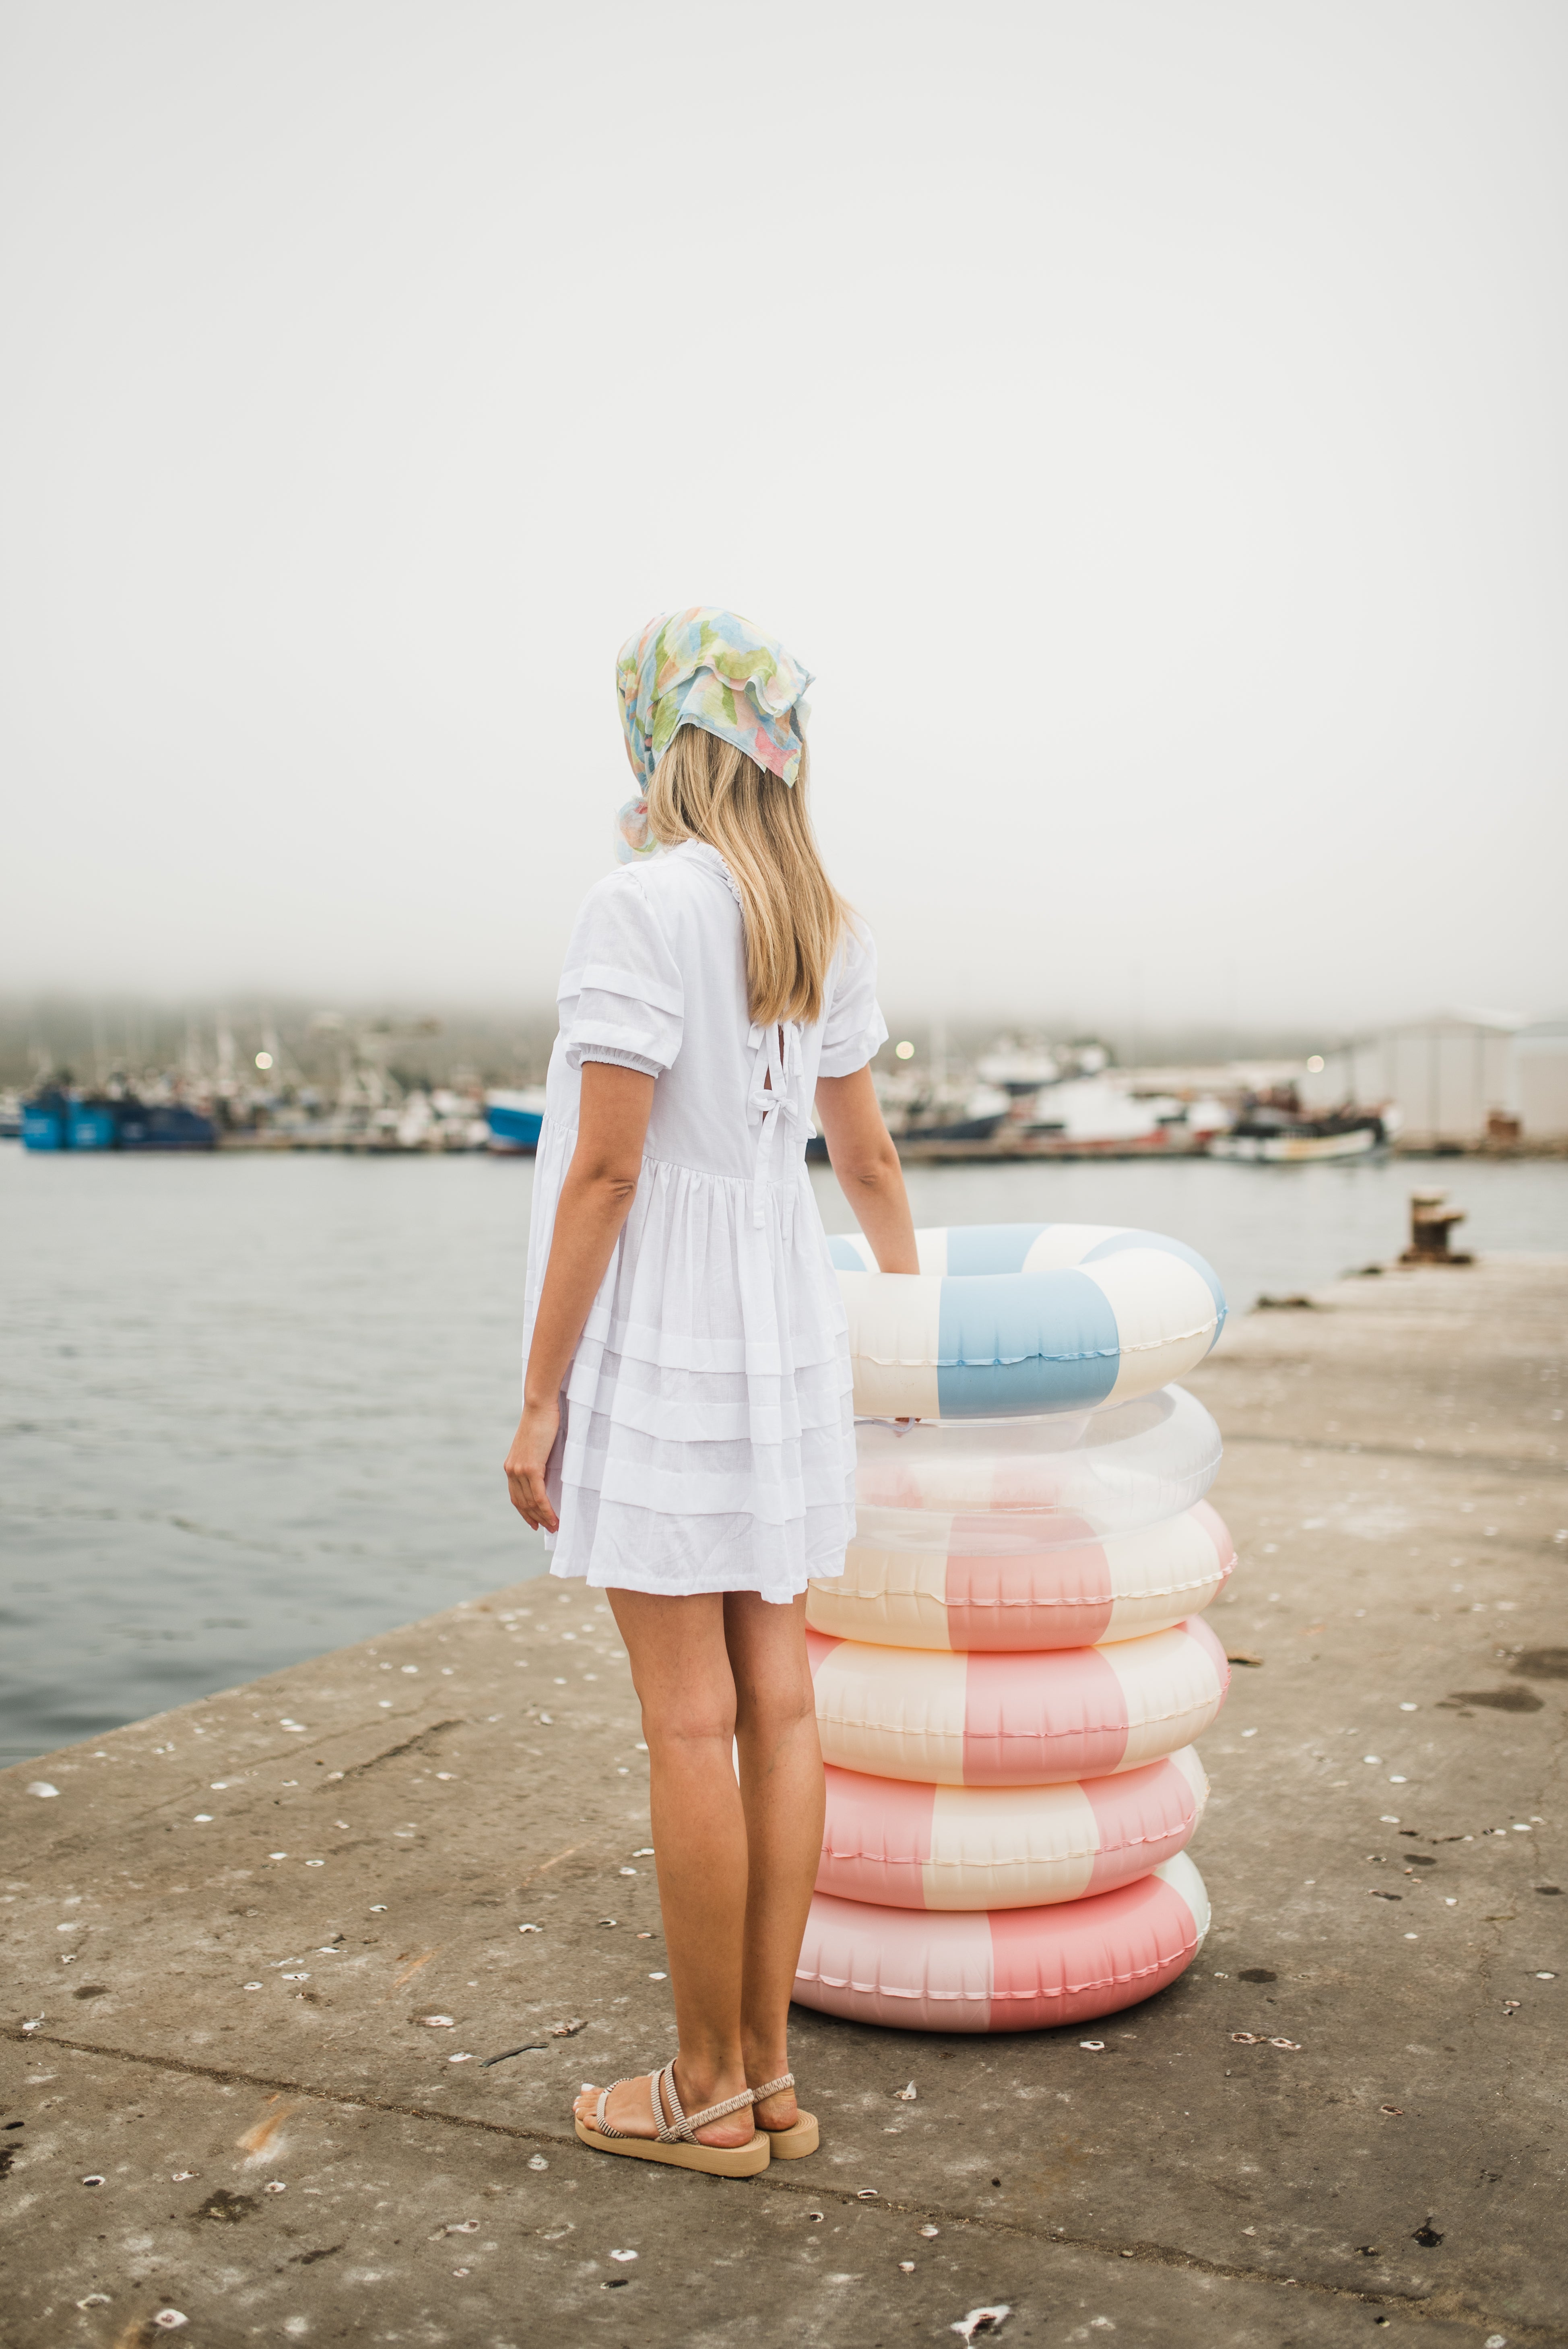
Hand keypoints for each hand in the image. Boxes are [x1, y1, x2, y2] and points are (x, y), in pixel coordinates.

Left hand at [504, 1399, 560, 1532]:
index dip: (525, 1512)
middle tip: (549, 1529)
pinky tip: (554, 1518)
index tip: (534, 1523)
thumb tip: (546, 1474)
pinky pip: (539, 1495)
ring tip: (555, 1527)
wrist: (539, 1406)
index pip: (516, 1496)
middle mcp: (512, 1470)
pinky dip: (546, 1509)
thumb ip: (537, 1461)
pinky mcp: (531, 1467)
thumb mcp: (537, 1447)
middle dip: (535, 1518)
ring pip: (531, 1502)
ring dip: (543, 1517)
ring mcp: (520, 1469)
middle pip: (522, 1503)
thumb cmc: (542, 1422)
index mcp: (511, 1466)